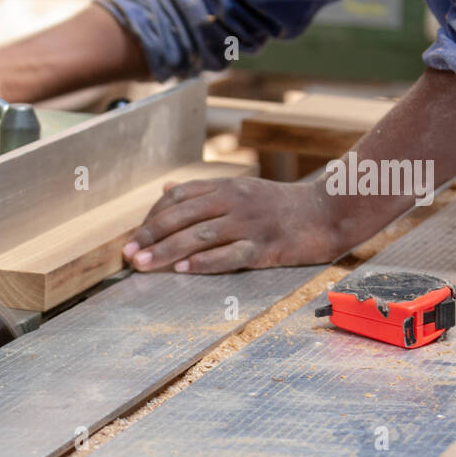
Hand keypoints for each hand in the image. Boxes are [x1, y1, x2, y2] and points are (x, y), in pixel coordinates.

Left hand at [122, 176, 349, 273]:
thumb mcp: (240, 189)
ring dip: (166, 251)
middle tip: (127, 255)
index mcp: (225, 187)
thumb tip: (166, 188)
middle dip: (150, 236)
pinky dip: (203, 262)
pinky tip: (182, 269)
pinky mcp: (264, 247)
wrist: (328, 212)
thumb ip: (203, 191)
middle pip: (182, 217)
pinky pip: (229, 255)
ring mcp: (249, 224)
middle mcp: (233, 201)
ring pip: (198, 236)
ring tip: (143, 265)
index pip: (178, 198)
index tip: (134, 237)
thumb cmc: (280, 205)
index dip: (151, 218)